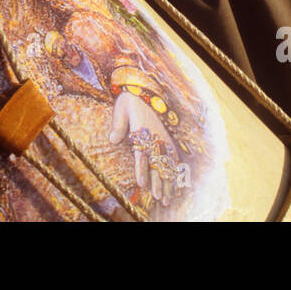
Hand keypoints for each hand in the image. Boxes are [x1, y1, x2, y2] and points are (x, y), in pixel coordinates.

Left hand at [109, 91, 181, 207]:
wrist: (144, 91)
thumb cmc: (129, 101)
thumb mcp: (120, 109)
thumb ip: (117, 125)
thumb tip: (112, 140)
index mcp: (142, 130)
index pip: (142, 154)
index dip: (142, 170)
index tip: (142, 184)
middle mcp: (155, 137)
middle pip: (157, 164)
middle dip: (158, 182)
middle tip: (160, 198)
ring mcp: (163, 139)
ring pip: (166, 164)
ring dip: (168, 182)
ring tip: (168, 198)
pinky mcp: (167, 140)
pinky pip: (173, 158)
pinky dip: (176, 172)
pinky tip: (178, 184)